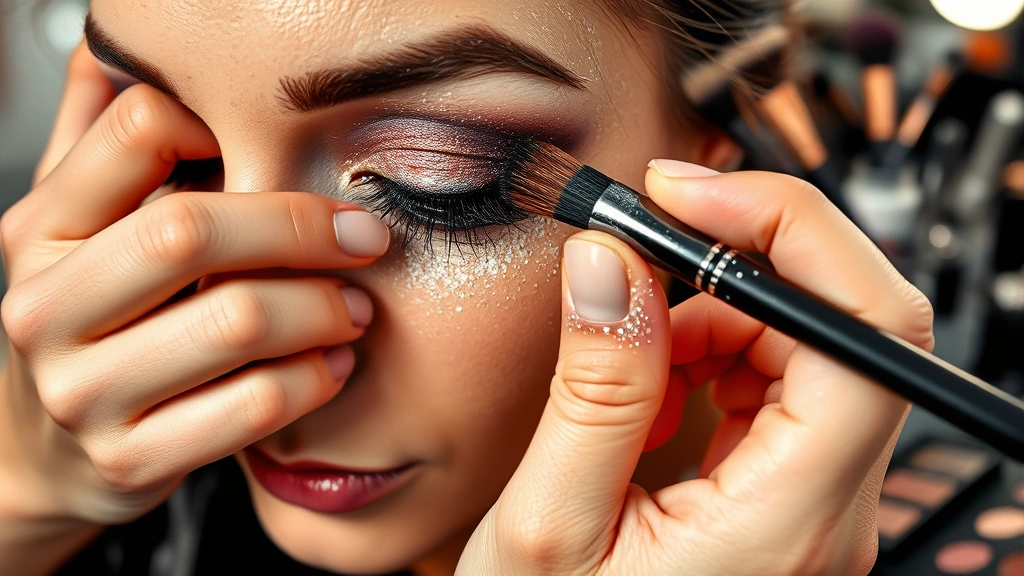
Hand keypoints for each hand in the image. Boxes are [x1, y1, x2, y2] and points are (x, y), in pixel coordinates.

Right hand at [0, 43, 388, 530]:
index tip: (294, 155)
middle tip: (365, 238)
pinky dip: (314, 378)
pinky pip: (253, 408)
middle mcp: (45, 307)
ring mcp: (83, 392)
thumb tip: (120, 45)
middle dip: (301, 228)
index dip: (233, 128)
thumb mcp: (77, 230)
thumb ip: (100, 142)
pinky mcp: (131, 459)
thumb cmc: (90, 323)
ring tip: (358, 307)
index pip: (141, 130)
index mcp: (40, 230)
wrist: (44, 452)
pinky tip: (333, 364)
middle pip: (193, 230)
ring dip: (323, 307)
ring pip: (235, 322)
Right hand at [457, 161, 933, 575]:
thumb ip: (592, 391)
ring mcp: (815, 504)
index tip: (687, 195)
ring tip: (628, 332)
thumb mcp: (546, 530)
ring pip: (816, 346)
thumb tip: (609, 265)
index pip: (870, 336)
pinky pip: (780, 383)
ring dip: (719, 306)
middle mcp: (829, 512)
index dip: (789, 233)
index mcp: (788, 524)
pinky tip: (651, 370)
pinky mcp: (785, 494)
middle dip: (742, 261)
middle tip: (643, 242)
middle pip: (851, 328)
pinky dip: (713, 348)